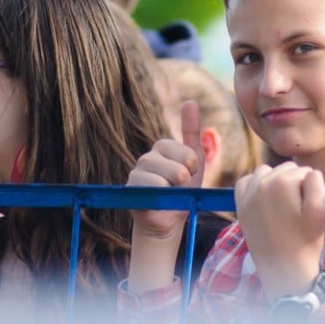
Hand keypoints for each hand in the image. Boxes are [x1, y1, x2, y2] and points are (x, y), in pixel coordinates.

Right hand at [127, 100, 204, 239]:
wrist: (167, 222)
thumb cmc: (181, 192)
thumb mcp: (194, 163)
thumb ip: (192, 132)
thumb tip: (189, 101)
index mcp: (163, 147)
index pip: (188, 153)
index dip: (193, 170)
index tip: (189, 176)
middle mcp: (148, 156)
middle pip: (179, 168)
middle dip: (184, 184)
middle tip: (177, 190)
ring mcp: (137, 171)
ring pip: (165, 178)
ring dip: (173, 192)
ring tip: (167, 196)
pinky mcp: (130, 188)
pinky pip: (151, 187)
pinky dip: (159, 197)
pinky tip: (156, 201)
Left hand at [235, 162, 324, 298]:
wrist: (283, 268)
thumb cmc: (305, 241)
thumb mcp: (319, 211)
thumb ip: (316, 184)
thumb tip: (310, 172)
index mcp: (283, 183)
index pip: (303, 171)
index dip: (310, 186)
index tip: (308, 203)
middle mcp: (262, 183)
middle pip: (285, 169)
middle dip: (293, 182)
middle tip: (296, 206)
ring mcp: (248, 194)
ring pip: (265, 171)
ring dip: (274, 181)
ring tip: (282, 202)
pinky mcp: (240, 205)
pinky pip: (245, 182)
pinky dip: (254, 185)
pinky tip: (264, 200)